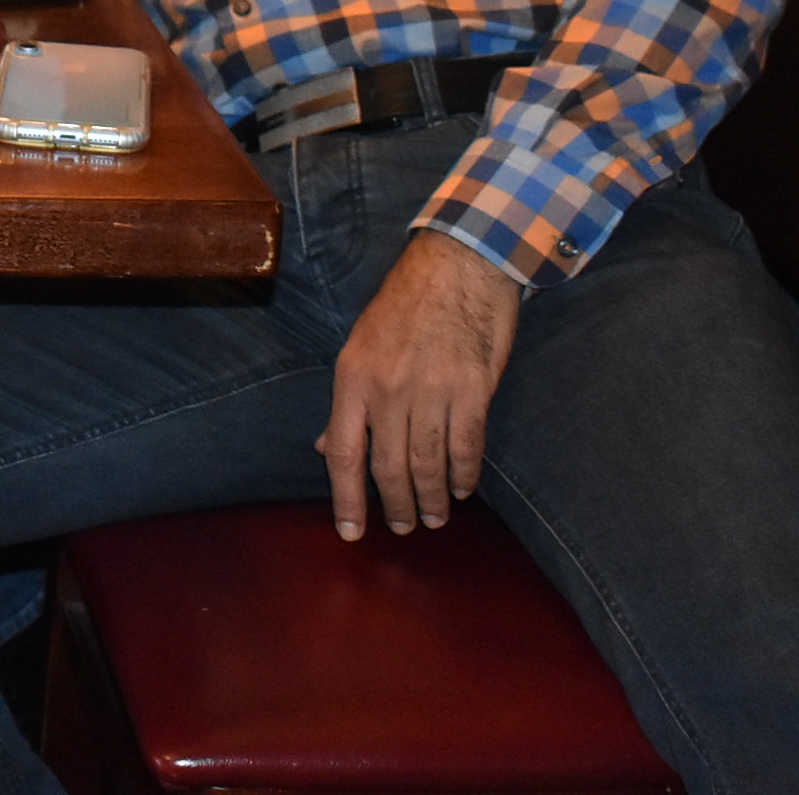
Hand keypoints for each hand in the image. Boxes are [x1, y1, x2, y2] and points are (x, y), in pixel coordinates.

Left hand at [318, 231, 521, 538]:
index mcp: (352, 377)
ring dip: (433, 498)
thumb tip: (325, 449)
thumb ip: (347, 402)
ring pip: (428, 464)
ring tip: (435, 516)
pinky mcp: (473, 389)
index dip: (346, 500)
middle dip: (396, 506)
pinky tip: (464, 488)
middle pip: (387, 467)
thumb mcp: (359, 345)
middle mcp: (388, 387)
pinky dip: (465, 474)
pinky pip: (466, 446)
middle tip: (405, 527)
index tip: (351, 533)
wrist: (458, 264)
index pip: (343, 454)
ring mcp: (432, 389)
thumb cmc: (405, 304)